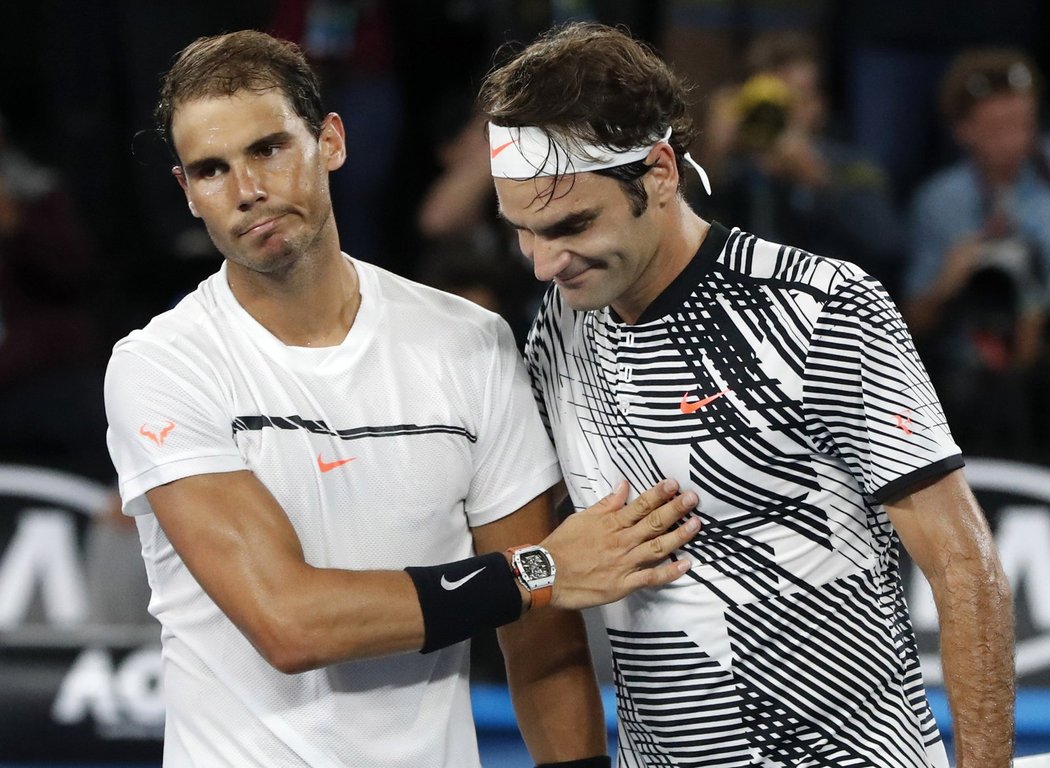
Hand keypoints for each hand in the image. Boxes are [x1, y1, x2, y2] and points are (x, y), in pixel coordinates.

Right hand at [540, 480, 698, 609]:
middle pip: (653, 523)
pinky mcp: (623, 584)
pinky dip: (669, 572)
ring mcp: (624, 563)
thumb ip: (606, 504)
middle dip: (675, 509)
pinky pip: (651, 578)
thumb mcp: (582, 518)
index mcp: (611, 524)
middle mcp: (621, 541)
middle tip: (693, 498)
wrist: (547, 575)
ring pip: (657, 548)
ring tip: (696, 524)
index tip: (674, 484)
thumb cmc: (563, 546)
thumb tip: (623, 486)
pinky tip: (686, 564)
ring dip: (679, 536)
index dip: (658, 494)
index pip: (640, 505)